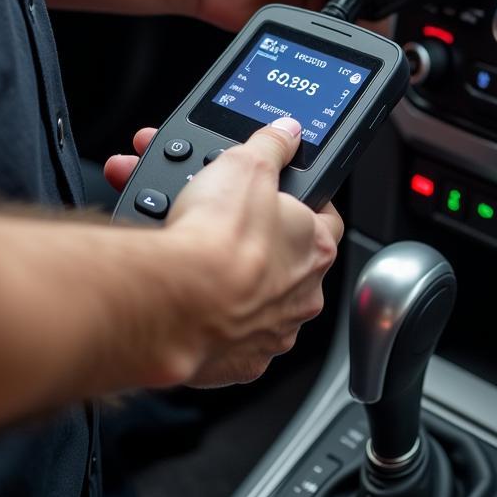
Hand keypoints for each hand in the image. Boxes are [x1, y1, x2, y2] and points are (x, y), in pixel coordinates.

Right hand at [105, 119, 341, 386]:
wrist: (173, 301)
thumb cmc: (218, 239)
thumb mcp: (247, 163)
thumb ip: (271, 145)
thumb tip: (286, 132)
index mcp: (316, 247)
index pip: (322, 218)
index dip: (297, 201)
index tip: (273, 193)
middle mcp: (301, 295)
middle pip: (275, 255)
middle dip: (240, 233)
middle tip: (208, 217)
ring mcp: (268, 333)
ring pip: (244, 295)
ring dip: (214, 270)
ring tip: (178, 246)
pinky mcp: (233, 363)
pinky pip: (219, 334)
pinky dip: (198, 312)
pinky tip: (175, 288)